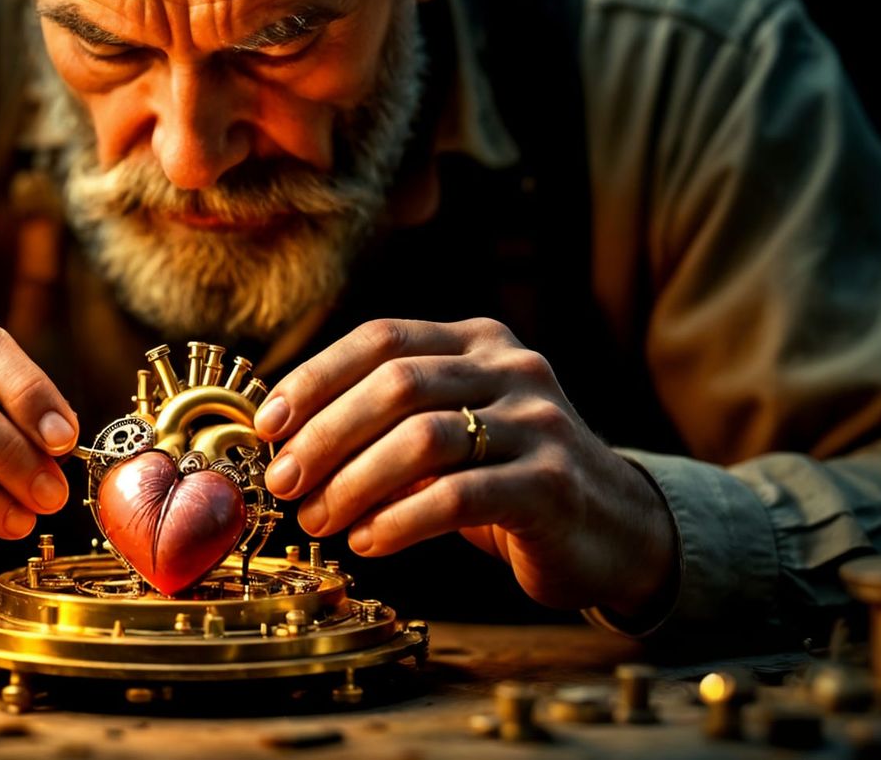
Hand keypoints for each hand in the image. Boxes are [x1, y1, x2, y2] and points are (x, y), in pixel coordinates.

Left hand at [256, 318, 676, 616]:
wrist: (611, 528)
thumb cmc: (503, 478)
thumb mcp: (450, 429)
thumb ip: (387, 418)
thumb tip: (283, 436)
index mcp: (477, 341)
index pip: (381, 337)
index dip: (316, 378)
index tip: (269, 426)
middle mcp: (512, 368)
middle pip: (395, 385)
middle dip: (325, 436)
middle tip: (285, 483)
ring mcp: (539, 422)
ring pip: (423, 439)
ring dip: (354, 482)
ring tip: (320, 520)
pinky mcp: (552, 484)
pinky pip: (459, 495)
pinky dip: (399, 520)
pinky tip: (368, 543)